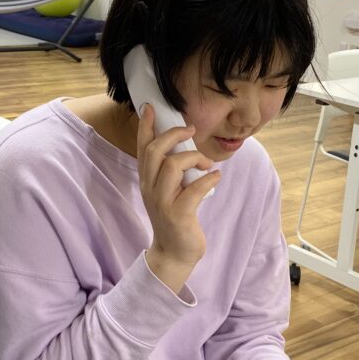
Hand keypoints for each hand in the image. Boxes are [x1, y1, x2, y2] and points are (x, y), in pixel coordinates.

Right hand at [138, 104, 221, 292]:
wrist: (174, 253)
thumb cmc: (176, 217)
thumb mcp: (168, 190)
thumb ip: (172, 170)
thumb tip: (186, 144)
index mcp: (147, 180)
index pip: (142, 148)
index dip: (146, 126)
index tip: (151, 107)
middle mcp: (150, 188)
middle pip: (155, 152)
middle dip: (174, 135)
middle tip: (191, 130)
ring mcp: (163, 202)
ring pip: (172, 166)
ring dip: (193, 158)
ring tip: (207, 163)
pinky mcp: (178, 215)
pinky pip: (193, 190)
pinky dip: (208, 179)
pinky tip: (216, 177)